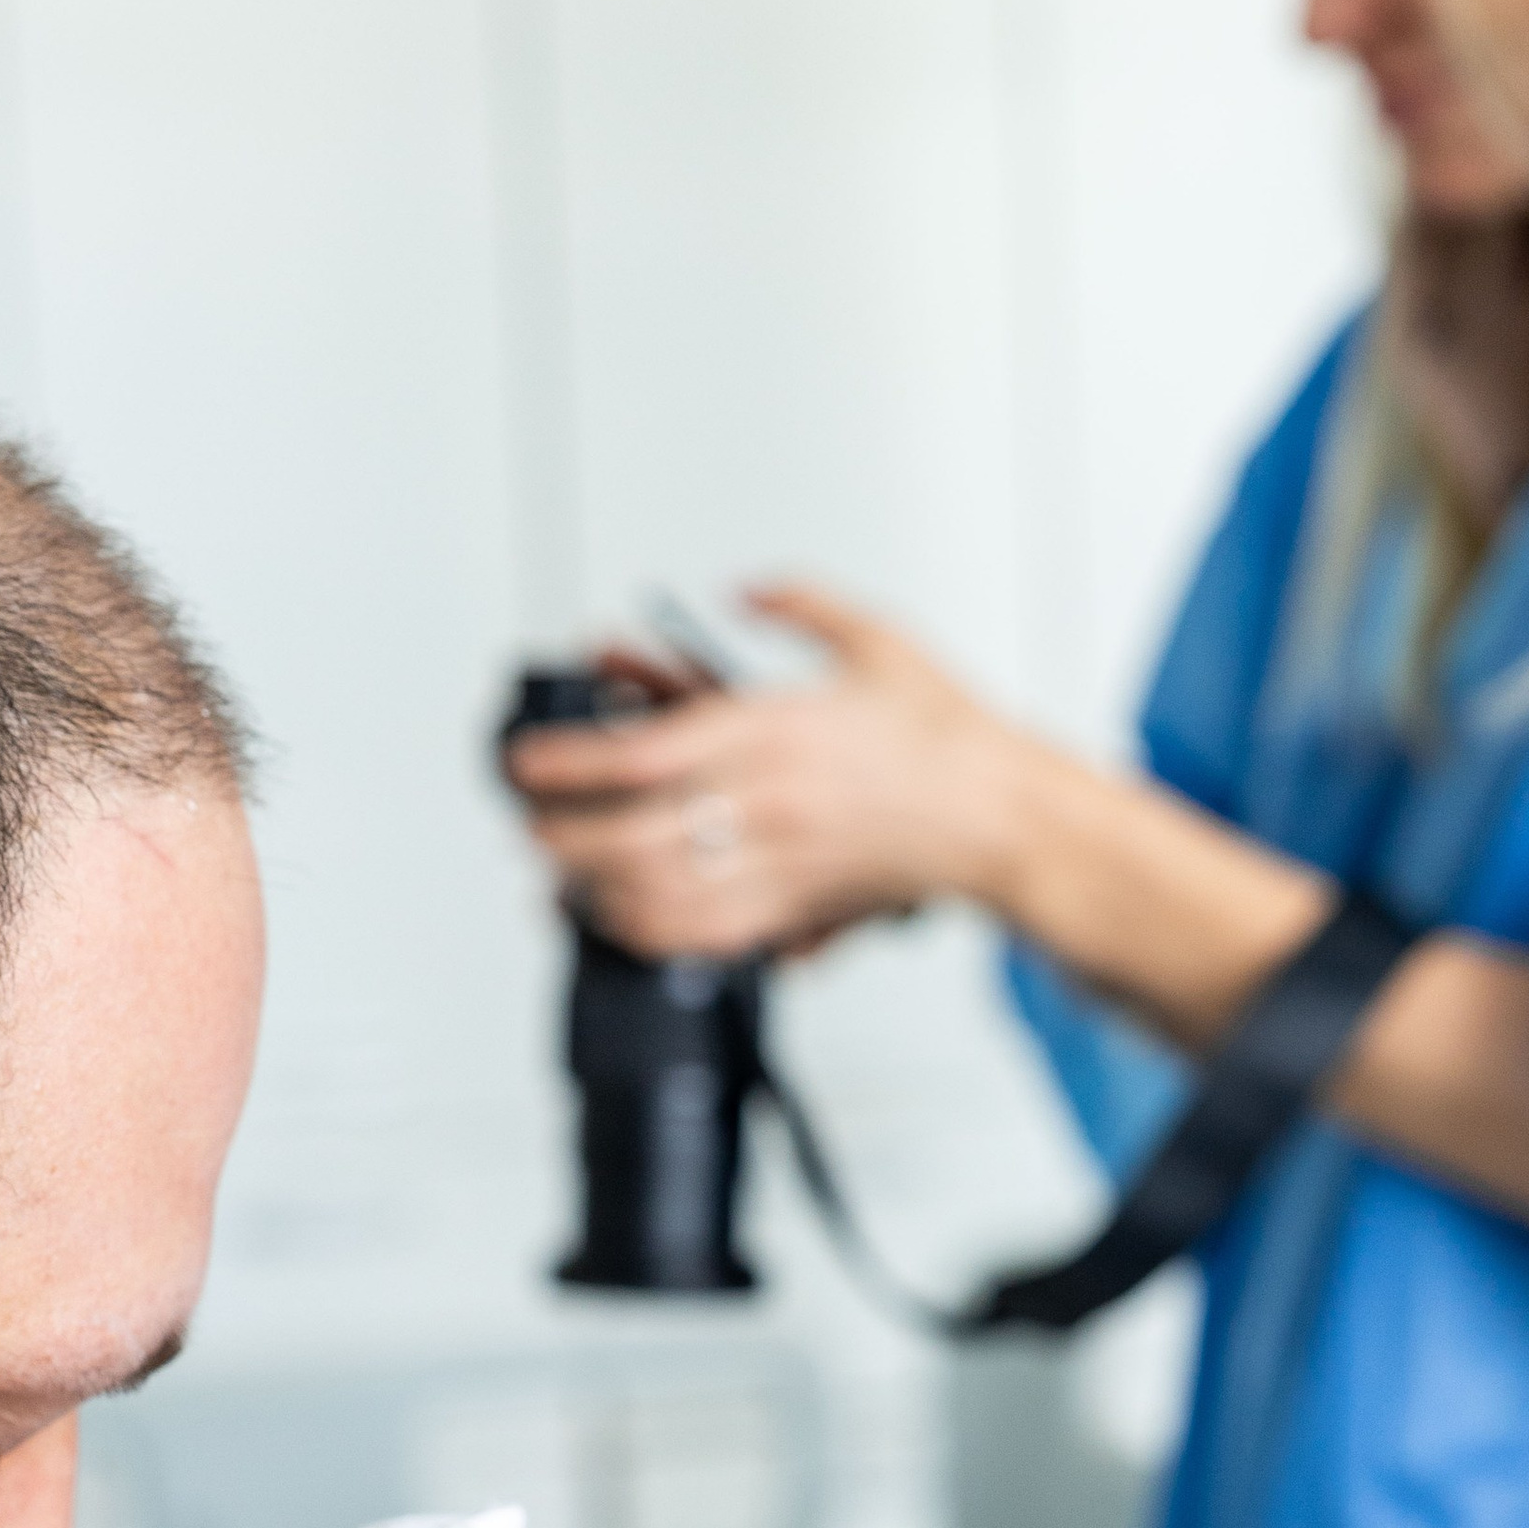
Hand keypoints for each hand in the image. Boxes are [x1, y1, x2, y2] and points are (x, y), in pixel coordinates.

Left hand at [506, 582, 1033, 960]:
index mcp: (777, 732)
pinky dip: (648, 933)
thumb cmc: (947, 739)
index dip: (570, 764)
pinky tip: (619, 918)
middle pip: (631, 837)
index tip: (526, 764)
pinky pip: (702, 937)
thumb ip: (801, 605)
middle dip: (561, 837)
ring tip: (555, 876)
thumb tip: (745, 590)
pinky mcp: (797, 913)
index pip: (642, 755)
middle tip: (528, 825)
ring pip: (657, 896)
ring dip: (593, 891)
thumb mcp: (875, 639)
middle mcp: (769, 806)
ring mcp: (780, 866)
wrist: (1003, 819)